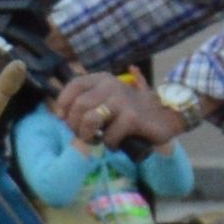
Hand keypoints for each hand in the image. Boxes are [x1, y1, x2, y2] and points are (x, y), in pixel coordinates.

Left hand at [58, 75, 187, 151]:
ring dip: (88, 136)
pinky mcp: (132, 117)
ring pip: (90, 120)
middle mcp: (111, 85)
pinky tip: (116, 143)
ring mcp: (122, 100)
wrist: (166, 116)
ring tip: (96, 141)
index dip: (63, 105)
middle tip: (84, 136)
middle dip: (75, 127)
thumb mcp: (108, 99)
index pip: (73, 85)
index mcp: (102, 79)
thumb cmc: (130, 111)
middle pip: (78, 106)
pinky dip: (109, 144)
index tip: (64, 119)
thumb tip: (57, 111)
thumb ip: (86, 101)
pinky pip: (108, 135)